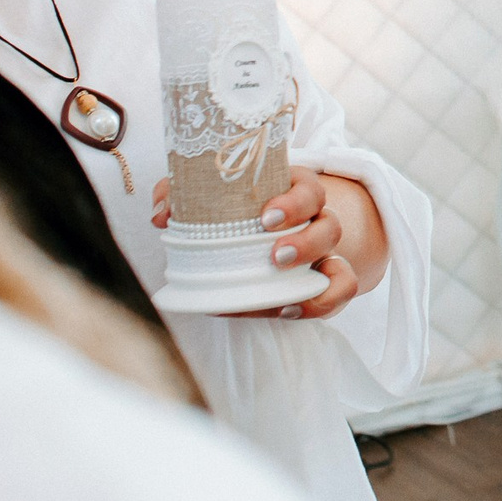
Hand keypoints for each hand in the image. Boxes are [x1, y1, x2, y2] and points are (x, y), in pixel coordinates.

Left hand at [154, 168, 370, 319]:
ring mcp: (323, 255)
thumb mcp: (211, 195)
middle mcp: (315, 222)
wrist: (258, 236)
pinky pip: (340, 290)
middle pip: (330, 226)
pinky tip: (288, 310)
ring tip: (280, 289)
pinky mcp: (322, 283)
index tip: (265, 216)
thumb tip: (161, 213)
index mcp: (294, 193)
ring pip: (337, 262)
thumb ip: (180, 195)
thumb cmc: (233, 211)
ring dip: (310, 282)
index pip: (310, 190)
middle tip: (275, 255)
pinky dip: (323, 301)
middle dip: (305, 242)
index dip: (294, 203)